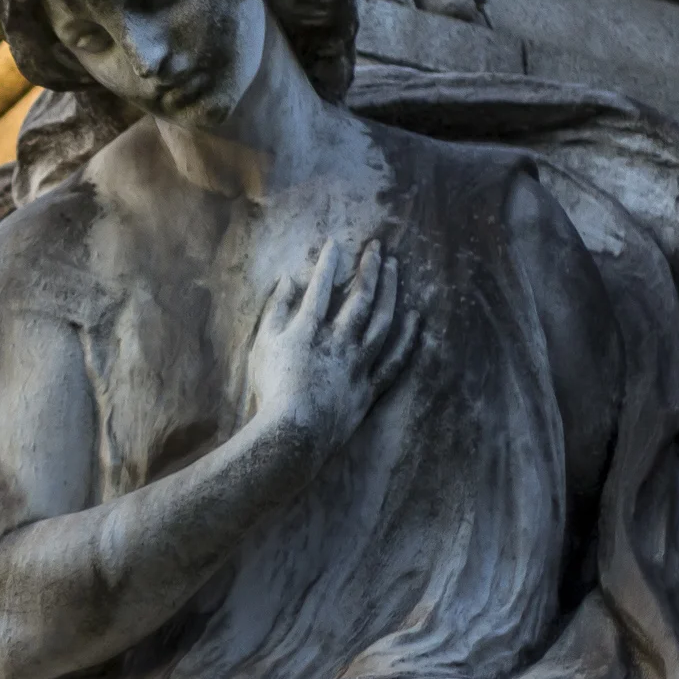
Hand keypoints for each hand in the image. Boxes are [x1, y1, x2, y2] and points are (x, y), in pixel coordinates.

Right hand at [245, 239, 416, 448]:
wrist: (292, 435)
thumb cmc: (271, 390)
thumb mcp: (263, 346)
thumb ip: (276, 310)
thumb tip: (288, 281)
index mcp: (309, 329)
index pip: (321, 286)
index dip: (328, 262)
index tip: (335, 243)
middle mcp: (339, 341)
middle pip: (361, 297)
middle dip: (369, 268)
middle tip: (377, 247)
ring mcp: (358, 364)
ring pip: (382, 321)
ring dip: (390, 291)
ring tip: (394, 269)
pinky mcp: (369, 388)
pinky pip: (394, 360)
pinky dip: (407, 338)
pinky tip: (415, 318)